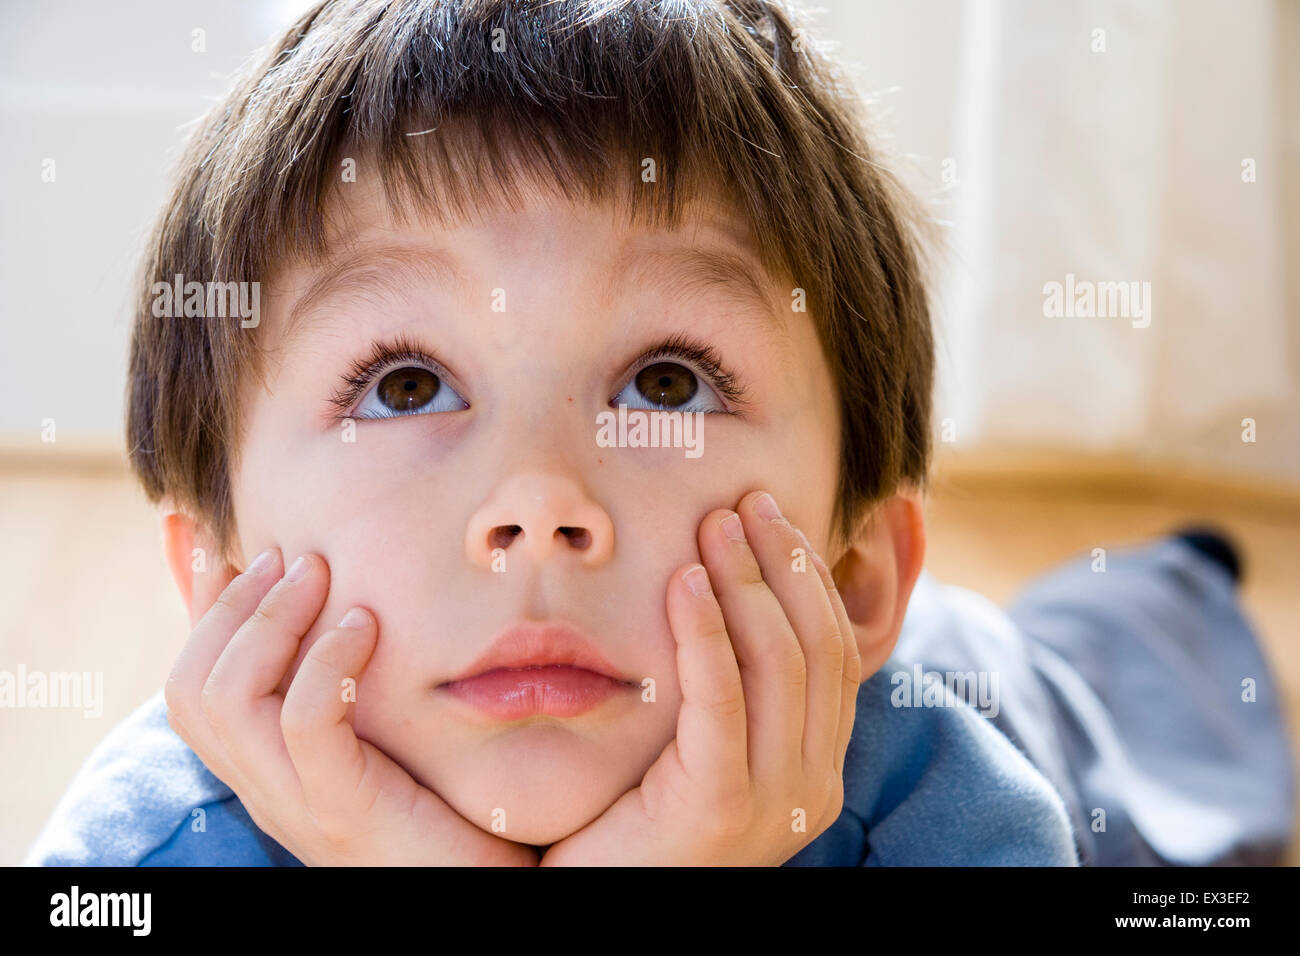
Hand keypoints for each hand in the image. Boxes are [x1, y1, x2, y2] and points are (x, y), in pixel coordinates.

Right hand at [164, 548, 538, 865]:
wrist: (488, 887)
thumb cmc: (448, 804)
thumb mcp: (391, 726)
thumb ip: (359, 675)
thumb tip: (353, 598)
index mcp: (268, 766)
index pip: (195, 682)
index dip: (196, 606)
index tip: (213, 536)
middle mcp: (266, 787)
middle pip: (189, 688)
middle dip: (231, 604)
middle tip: (289, 554)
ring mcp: (298, 803)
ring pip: (223, 702)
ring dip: (268, 622)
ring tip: (319, 573)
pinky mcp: (346, 812)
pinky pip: (304, 727)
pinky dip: (324, 664)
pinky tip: (367, 625)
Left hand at [540, 490, 861, 864]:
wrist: (594, 905)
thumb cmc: (634, 818)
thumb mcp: (699, 744)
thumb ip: (729, 686)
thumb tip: (727, 584)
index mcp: (817, 764)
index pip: (836, 649)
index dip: (808, 575)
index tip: (770, 515)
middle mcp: (813, 784)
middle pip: (817, 645)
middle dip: (783, 562)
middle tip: (742, 502)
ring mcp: (775, 801)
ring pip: (779, 663)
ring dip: (748, 580)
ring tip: (713, 525)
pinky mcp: (720, 809)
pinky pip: (722, 702)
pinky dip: (706, 632)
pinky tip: (684, 581)